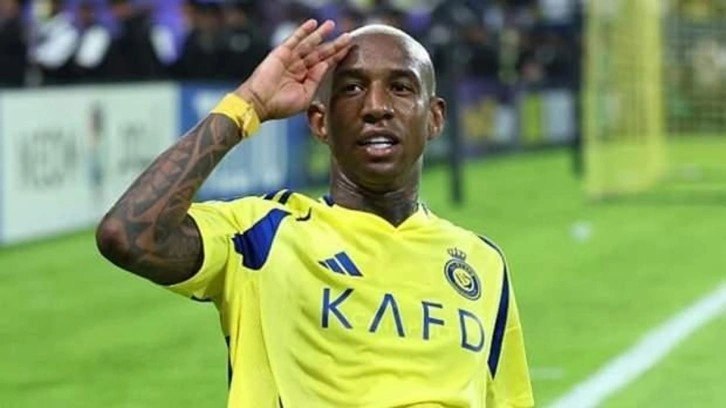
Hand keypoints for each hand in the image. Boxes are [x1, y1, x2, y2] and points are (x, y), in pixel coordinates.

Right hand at [235, 19, 351, 121]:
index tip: (349, 50)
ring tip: (332, 25)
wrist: (260, 103)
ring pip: (309, 44)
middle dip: (334, 45)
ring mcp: (291, 59)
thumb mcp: (306, 96)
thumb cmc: (281, 105)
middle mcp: (299, 67)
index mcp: (306, 79)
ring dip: (321, 34)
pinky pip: (294, 39)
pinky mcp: (281, 52)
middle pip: (320, 53)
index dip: (337, 57)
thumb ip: (317, 80)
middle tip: (347, 37)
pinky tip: (313, 23)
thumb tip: (325, 65)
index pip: (324, 65)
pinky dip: (303, 31)